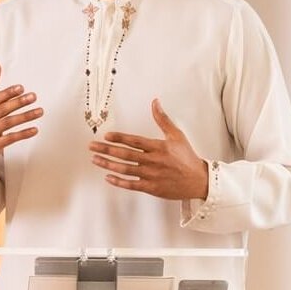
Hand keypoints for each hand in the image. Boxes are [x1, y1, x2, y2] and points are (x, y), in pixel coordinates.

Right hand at [0, 63, 41, 178]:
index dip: (8, 93)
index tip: (20, 88)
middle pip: (2, 110)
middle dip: (19, 102)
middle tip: (32, 97)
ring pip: (8, 123)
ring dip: (25, 117)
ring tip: (39, 111)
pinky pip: (11, 138)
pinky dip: (23, 134)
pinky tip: (33, 129)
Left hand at [88, 99, 208, 200]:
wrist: (199, 181)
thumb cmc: (186, 157)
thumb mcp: (177, 135)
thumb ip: (163, 119)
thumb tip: (155, 102)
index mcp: (158, 147)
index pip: (135, 141)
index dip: (120, 138)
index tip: (106, 135)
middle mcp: (153, 161)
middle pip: (126, 155)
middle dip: (107, 149)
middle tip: (92, 146)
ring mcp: (151, 175)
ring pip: (125, 169)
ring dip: (108, 164)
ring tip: (95, 159)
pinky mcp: (151, 188)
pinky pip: (132, 185)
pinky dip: (119, 182)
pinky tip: (108, 177)